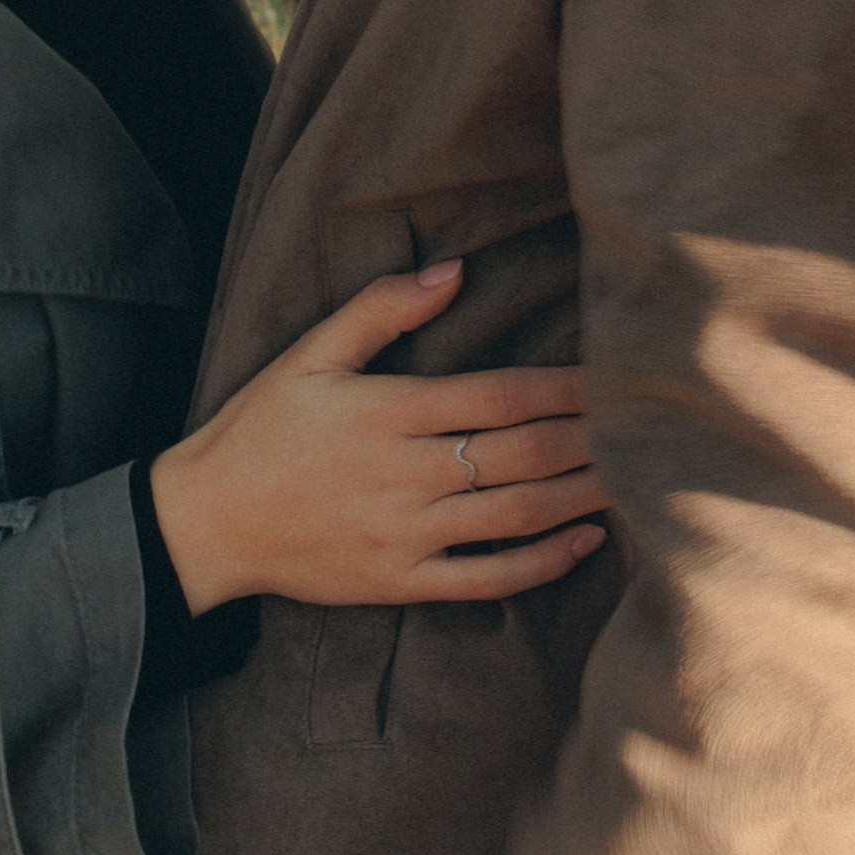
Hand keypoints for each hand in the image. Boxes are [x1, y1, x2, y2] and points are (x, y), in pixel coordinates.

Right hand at [148, 259, 607, 615]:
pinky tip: (585, 540)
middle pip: (521, 455)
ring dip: (580, 495)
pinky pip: (488, 579)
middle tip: (646, 424)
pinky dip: (542, 562)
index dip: (563, 388)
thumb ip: (382, 309)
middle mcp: (406, 476)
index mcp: (387, 414)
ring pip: (516, 516)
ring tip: (634, 475)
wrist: (208, 523)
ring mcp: (407, 535)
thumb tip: (452, 271)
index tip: (613, 374)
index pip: (498, 397)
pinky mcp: (402, 582)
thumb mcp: (309, 355)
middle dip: (589, 439)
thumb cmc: (260, 429)